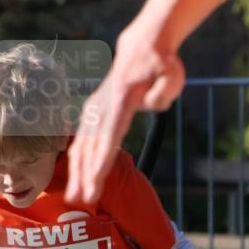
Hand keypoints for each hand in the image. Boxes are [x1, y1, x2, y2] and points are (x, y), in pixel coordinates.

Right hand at [65, 24, 185, 204]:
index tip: (96, 181)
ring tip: (76, 197)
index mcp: (122, 98)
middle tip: (83, 200)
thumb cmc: (161, 65)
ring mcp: (94, 109)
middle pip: (92, 146)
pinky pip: (81, 141)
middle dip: (86, 175)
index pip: (110, 135)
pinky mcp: (91, 113)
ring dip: (78, 173)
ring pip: (82, 145)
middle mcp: (103, 106)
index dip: (102, 160)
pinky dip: (77, 162)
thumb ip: (163, 92)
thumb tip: (151, 105)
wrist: (141, 48)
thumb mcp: (172, 74)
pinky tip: (75, 181)